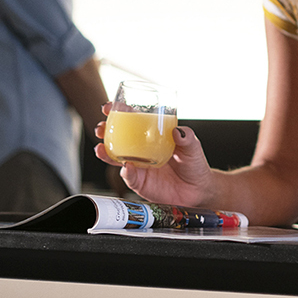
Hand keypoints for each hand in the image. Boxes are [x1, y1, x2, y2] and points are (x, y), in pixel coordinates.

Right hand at [94, 103, 215, 206]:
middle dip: (105, 131)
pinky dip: (126, 172)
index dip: (119, 113)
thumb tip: (178, 131)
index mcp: (151, 136)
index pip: (132, 121)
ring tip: (100, 149)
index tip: (109, 107)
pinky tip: (126, 167)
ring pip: (116, 158)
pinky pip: (129, 177)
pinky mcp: (140, 182)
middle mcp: (141, 150)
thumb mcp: (193, 147)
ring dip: (105, 153)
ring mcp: (139, 166)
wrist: (197, 190)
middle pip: (117, 138)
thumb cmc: (193, 164)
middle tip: (101, 128)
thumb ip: (187, 138)